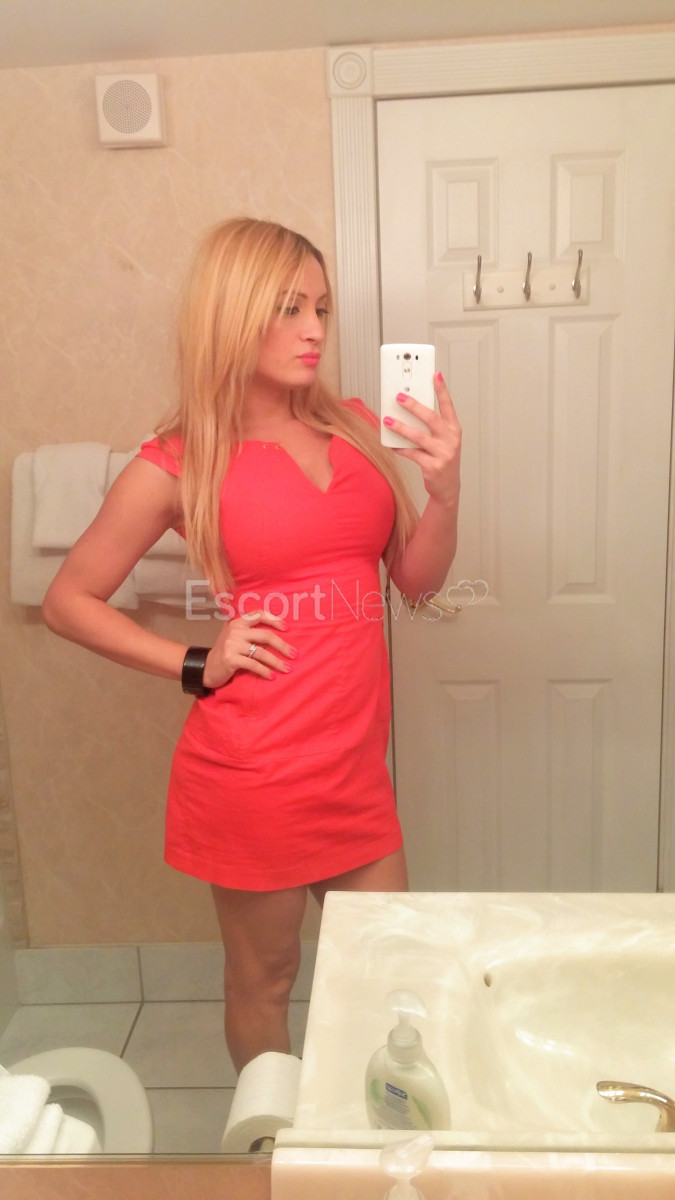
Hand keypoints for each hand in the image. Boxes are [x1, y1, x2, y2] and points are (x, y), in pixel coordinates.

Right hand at [203, 610, 295, 688]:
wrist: (206, 667)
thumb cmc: (225, 652)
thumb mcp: (234, 636)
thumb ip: (249, 631)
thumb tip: (276, 632)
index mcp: (238, 623)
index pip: (258, 615)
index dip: (274, 620)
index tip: (287, 628)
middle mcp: (235, 631)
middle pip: (265, 635)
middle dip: (282, 646)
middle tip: (294, 654)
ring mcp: (232, 645)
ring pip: (261, 652)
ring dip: (276, 662)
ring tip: (287, 669)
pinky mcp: (231, 659)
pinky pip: (253, 665)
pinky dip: (264, 671)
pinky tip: (271, 676)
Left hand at [383, 372, 460, 507]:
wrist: (447, 488)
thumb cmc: (442, 459)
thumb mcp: (443, 440)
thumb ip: (431, 426)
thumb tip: (409, 409)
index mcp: (454, 429)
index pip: (448, 406)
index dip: (442, 390)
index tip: (435, 375)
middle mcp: (451, 440)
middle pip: (431, 418)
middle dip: (414, 406)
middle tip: (399, 396)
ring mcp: (443, 454)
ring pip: (418, 437)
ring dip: (401, 427)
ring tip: (387, 420)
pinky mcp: (432, 467)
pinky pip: (412, 454)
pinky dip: (400, 448)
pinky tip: (391, 444)